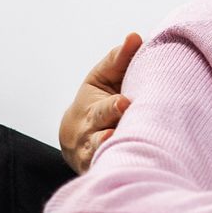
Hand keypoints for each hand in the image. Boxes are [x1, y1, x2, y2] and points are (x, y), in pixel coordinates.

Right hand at [58, 33, 141, 172]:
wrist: (76, 140)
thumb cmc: (96, 101)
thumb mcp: (102, 79)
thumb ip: (119, 60)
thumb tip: (135, 36)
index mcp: (92, 112)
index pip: (102, 110)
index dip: (112, 108)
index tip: (124, 102)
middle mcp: (92, 139)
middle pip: (101, 138)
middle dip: (109, 135)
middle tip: (126, 128)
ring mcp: (99, 159)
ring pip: (105, 160)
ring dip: (114, 157)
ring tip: (124, 154)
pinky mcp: (108, 173)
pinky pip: (114, 175)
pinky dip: (121, 174)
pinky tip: (135, 176)